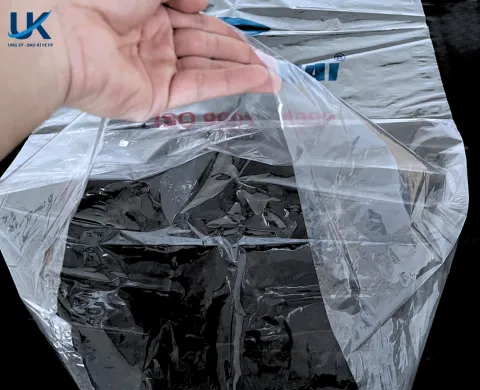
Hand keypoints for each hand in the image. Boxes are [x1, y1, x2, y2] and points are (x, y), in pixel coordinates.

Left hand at [59, 0, 278, 120]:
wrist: (64, 34)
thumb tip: (203, 3)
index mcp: (149, 12)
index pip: (197, 22)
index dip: (224, 28)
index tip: (246, 34)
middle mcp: (154, 42)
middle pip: (206, 46)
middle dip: (239, 52)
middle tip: (266, 59)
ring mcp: (157, 71)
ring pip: (208, 68)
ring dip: (241, 70)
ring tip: (271, 74)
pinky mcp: (158, 96)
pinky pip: (201, 87)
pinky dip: (230, 83)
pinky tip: (255, 80)